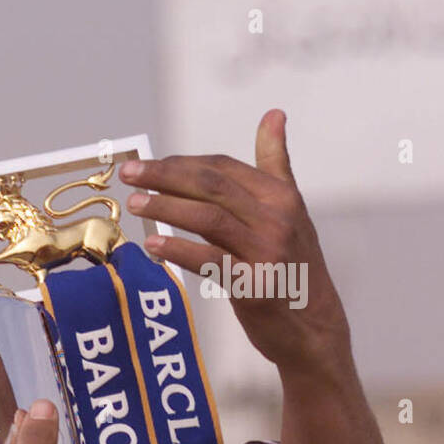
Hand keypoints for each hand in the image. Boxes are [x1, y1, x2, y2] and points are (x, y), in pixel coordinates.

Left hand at [119, 109, 350, 373]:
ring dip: (166, 207)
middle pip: (211, 186)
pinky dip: (179, 249)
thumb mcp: (291, 212)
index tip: (147, 164)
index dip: (181, 163)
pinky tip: (152, 244)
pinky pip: (210, 260)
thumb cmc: (295, 268)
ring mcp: (267, 252)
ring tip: (135, 203)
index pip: (223, 168)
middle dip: (165, 176)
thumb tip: (273, 114)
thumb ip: (274, 165)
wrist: (314, 329)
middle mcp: (277, 218)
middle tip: (129, 173)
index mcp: (282, 196)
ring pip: (209, 218)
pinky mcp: (254, 286)